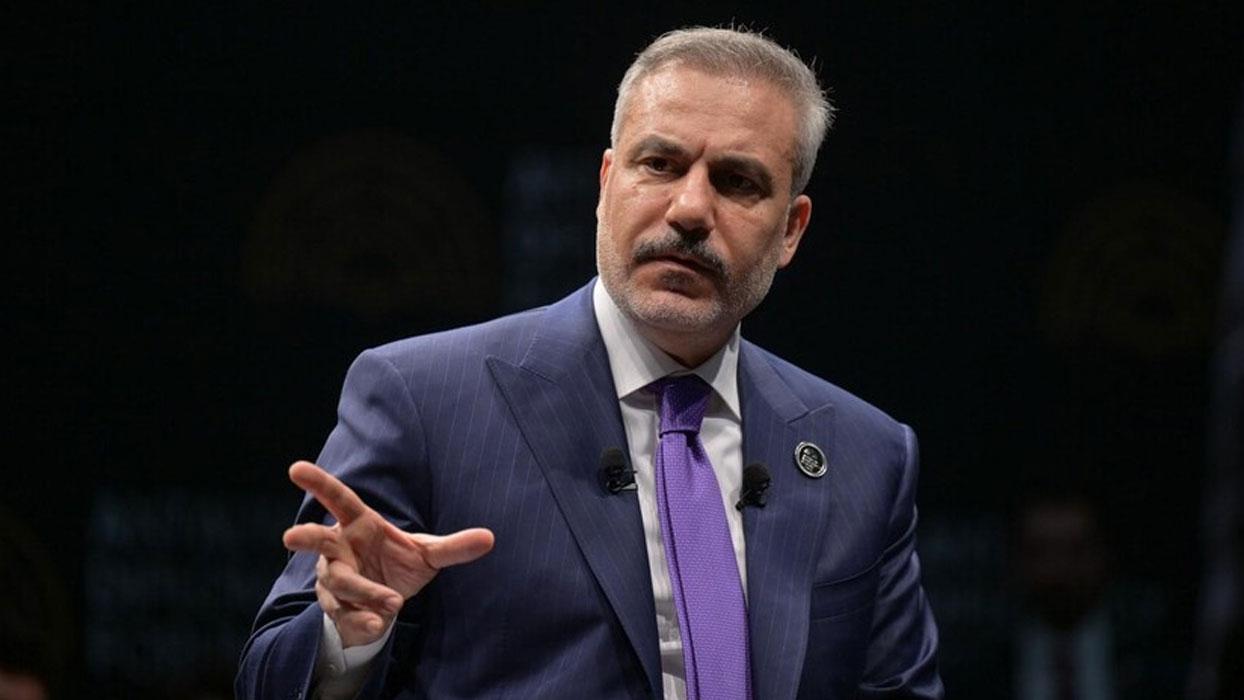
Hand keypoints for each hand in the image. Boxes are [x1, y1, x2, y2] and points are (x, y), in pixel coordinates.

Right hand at [282, 461, 494, 646]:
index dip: (319, 483)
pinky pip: (344, 614)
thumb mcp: (428, 554)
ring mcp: (332, 579)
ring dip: (364, 593)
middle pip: (317, 540)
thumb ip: (454, 547)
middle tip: (291, 536)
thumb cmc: (398, 564)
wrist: (384, 606)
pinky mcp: (335, 607)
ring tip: (393, 604)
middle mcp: (338, 549)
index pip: (338, 500)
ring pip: (339, 584)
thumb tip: (490, 538)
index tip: (296, 468)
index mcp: (359, 525)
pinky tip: (379, 625)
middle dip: (305, 537)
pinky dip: (362, 622)